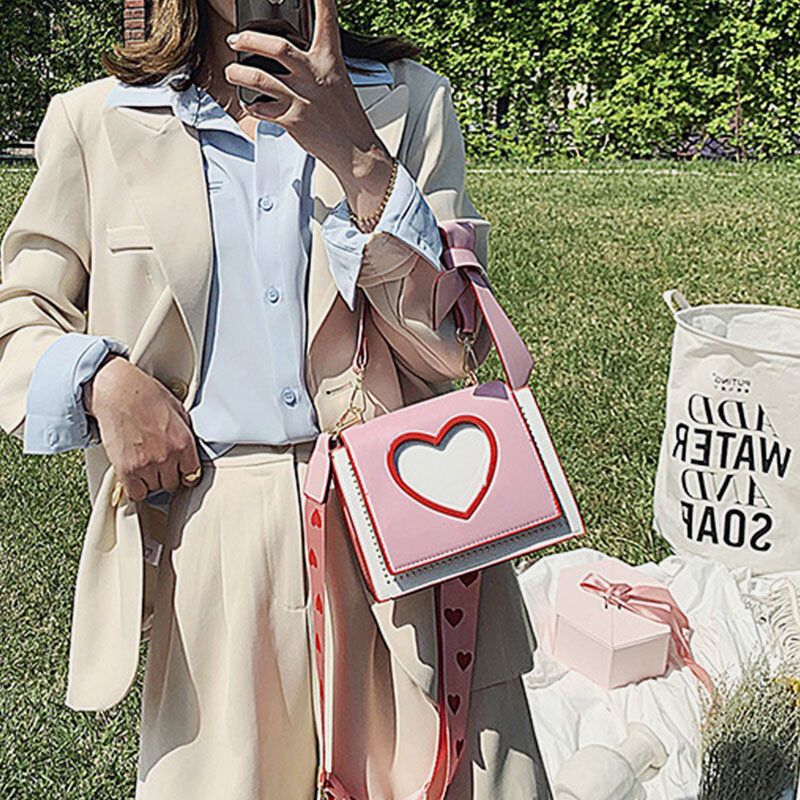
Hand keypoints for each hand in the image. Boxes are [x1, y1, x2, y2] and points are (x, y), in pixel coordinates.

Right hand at [85, 357, 201, 502]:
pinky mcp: (126, 469)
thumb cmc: (146, 395)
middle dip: (167, 476)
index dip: (185, 474)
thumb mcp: (178, 411)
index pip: (192, 475)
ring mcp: (146, 465)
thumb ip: (185, 434)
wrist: (118, 392)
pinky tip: (134, 477)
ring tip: (144, 465)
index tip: (180, 473)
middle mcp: (167, 456)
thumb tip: (188, 450)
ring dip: (150, 481)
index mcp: (184, 443)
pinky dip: (135, 488)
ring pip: (154, 489)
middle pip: (172, 485)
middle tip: (159, 466)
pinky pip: (136, 493)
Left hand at [224, 0, 394, 223]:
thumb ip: (314, 63)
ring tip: (233, 72)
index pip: (326, 19)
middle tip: (235, 40)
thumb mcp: (336, 80)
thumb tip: (285, 52)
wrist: (355, 150)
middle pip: (275, 47)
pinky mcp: (293, 120)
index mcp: (329, 60)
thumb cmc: (344, 116)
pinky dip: (251, 103)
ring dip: (239, 73)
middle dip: (248, 39)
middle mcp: (315, 75)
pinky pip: (261, 107)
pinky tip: (249, 101)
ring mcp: (303, 98)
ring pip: (260, 77)